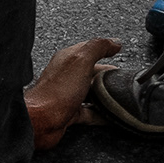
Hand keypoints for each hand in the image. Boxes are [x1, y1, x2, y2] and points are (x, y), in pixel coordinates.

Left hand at [25, 37, 121, 151]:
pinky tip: (110, 115)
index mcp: (68, 59)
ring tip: (119, 96)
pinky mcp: (70, 112)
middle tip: (122, 78)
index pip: (89, 49)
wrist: (41, 120)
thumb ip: (98, 47)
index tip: (118, 51)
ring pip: (91, 92)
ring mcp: (68, 95)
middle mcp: (67, 75)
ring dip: (106, 95)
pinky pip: (90, 112)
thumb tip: (114, 42)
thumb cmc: (56, 91)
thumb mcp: (81, 60)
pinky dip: (102, 113)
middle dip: (108, 75)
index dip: (105, 49)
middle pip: (92, 72)